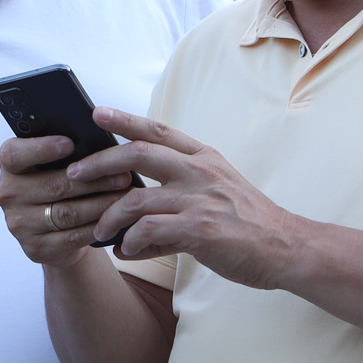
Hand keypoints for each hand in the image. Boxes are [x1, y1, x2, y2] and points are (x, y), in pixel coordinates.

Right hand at [0, 133, 131, 267]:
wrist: (52, 229)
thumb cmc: (56, 183)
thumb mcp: (52, 164)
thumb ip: (65, 151)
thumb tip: (96, 141)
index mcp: (10, 166)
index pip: (14, 154)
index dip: (41, 148)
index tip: (70, 143)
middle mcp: (9, 195)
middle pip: (53, 185)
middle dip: (93, 179)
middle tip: (122, 173)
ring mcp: (20, 224)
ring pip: (67, 213)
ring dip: (101, 203)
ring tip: (126, 195)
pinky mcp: (37, 247)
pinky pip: (73, 236)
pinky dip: (98, 226)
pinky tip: (117, 217)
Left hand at [66, 109, 305, 288]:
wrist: (287, 249)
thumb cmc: (249, 226)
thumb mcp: (217, 197)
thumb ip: (176, 201)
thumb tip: (133, 228)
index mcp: (205, 158)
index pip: (158, 131)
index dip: (125, 120)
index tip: (96, 112)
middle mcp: (201, 172)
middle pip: (138, 153)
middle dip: (100, 162)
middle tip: (75, 173)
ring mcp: (200, 199)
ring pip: (135, 199)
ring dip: (109, 217)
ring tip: (99, 231)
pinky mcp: (201, 230)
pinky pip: (149, 230)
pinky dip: (131, 241)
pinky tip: (126, 250)